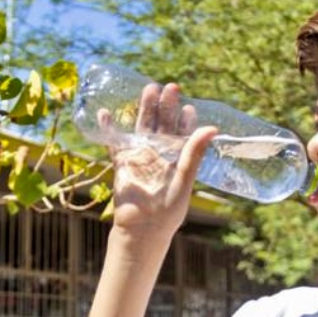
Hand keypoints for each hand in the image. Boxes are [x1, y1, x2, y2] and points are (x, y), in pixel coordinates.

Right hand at [100, 81, 215, 242]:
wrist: (142, 229)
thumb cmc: (168, 209)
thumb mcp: (184, 179)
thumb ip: (194, 153)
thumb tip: (212, 128)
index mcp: (177, 159)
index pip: (183, 134)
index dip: (185, 120)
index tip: (188, 107)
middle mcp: (159, 155)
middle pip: (162, 124)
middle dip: (166, 106)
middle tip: (170, 87)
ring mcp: (140, 157)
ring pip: (142, 128)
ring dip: (144, 109)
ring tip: (148, 88)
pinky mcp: (122, 163)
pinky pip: (114, 143)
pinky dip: (109, 128)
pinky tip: (105, 113)